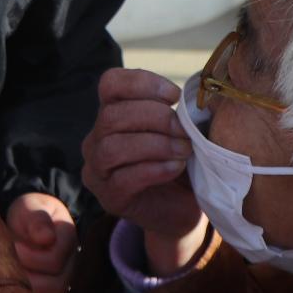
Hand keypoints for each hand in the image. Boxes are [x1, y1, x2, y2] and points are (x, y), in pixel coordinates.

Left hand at [6, 193, 77, 292]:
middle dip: (27, 275)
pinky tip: (16, 285)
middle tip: (9, 263)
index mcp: (68, 238)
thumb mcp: (29, 207)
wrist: (24, 223)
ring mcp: (65, 279)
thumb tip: (47, 238)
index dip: (29, 257)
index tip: (13, 245)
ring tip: (11, 273)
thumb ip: (37, 219)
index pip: (54, 260)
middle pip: (56, 285)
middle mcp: (73, 262)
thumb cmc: (27, 213)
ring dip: (27, 289)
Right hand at [83, 68, 204, 242]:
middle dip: (155, 117)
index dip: (142, 83)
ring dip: (155, 145)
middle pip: (111, 115)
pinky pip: (124, 179)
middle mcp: (95, 139)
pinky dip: (154, 169)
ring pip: (112, 147)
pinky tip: (175, 168)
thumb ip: (179, 112)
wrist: (181, 209)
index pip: (110, 83)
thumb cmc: (179, 163)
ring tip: (183, 150)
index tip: (175, 96)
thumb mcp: (179, 131)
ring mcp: (97, 171)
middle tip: (184, 130)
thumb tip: (197, 97)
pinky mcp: (109, 197)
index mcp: (111, 113)